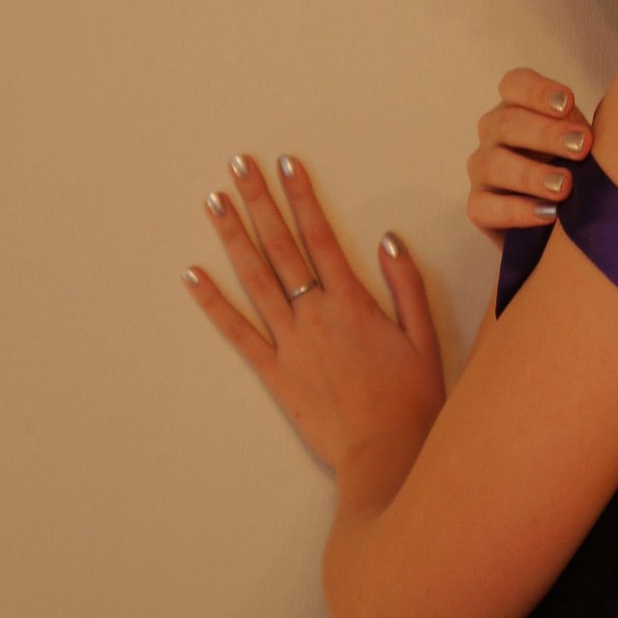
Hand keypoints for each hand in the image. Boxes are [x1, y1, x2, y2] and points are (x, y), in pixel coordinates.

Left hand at [183, 153, 444, 474]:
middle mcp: (314, 315)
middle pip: (280, 246)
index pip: (319, 235)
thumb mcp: (424, 336)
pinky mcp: (274, 373)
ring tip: (214, 202)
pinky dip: (213, 303)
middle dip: (259, 201)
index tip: (285, 163)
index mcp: (351, 302)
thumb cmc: (412, 398)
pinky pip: (237, 332)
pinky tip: (193, 275)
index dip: (301, 196)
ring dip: (232, 237)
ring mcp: (289, 343)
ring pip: (254, 280)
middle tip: (238, 165)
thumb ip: (406, 284)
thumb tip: (387, 240)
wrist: (386, 454)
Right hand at [465, 69, 592, 252]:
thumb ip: (584, 133)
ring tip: (565, 186)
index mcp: (517, 106)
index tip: (568, 102)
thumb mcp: (581, 142)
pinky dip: (518, 211)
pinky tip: (549, 213)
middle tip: (581, 146)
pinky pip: (484, 207)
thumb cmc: (573, 166)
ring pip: (493, 164)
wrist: (558, 218)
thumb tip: (595, 137)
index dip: (538, 91)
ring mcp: (482, 168)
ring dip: (532, 174)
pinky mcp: (478, 206)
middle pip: (507, 122)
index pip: (515, 85)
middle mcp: (494, 132)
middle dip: (546, 133)